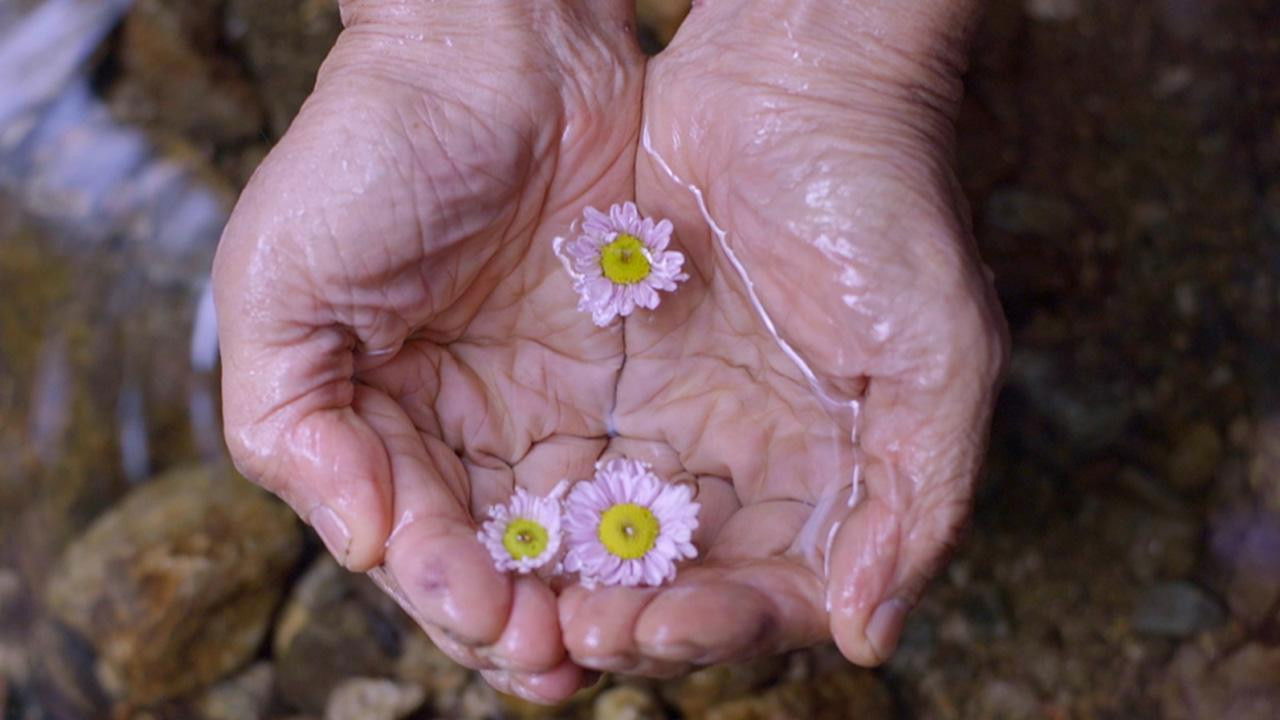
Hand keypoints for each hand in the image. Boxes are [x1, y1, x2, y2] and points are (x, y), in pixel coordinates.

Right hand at [213, 0, 645, 702]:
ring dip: (591, 595)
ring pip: (574, 533)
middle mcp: (471, 428)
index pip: (414, 541)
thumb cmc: (371, 155)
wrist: (499, 47)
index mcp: (379, 423)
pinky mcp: (632, 373)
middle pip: (498, 557)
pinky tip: (669, 562)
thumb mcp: (281, 284)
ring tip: (617, 639)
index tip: (485, 621)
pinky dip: (650, 524)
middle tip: (560, 661)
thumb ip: (291, 424)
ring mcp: (556, 403)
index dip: (446, 594)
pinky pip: (642, 466)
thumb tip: (361, 544)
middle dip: (523, 621)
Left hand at [557, 0, 1006, 674]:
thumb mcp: (939, 351)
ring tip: (516, 603)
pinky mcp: (607, 373)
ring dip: (568, 582)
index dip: (717, 627)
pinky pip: (562, 458)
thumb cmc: (885, 208)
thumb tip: (869, 631)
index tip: (654, 626)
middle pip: (682, 583)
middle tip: (570, 633)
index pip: (772, 595)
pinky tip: (495, 525)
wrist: (792, 82)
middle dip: (628, 622)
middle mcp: (747, 466)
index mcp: (828, 479)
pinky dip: (533, 502)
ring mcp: (674, 421)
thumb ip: (919, 493)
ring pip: (612, 538)